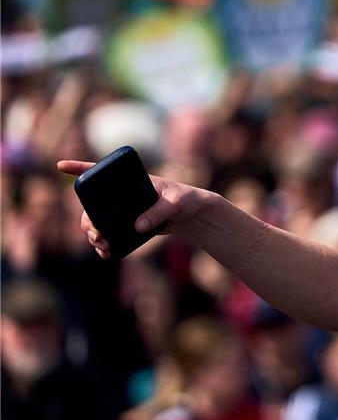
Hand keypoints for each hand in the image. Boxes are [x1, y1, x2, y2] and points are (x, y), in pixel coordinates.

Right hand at [56, 160, 213, 258]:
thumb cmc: (186, 199)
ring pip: (99, 221)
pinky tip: (105, 253)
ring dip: (93, 234)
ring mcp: (124, 210)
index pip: (102, 170)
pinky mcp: (130, 225)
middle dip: (87, 220)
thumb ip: (158, 212)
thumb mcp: (175, 203)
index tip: (61, 166)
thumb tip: (136, 226)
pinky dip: (105, 244)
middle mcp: (123, 194)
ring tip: (102, 246)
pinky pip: (111, 233)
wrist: (194, 215)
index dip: (80, 168)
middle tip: (95, 234)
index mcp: (131, 180)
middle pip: (93, 205)